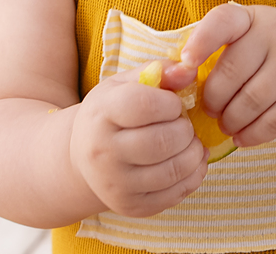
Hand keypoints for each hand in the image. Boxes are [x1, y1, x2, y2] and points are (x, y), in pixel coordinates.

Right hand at [70, 65, 207, 216]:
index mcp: (101, 114)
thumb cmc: (110, 114)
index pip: (145, 106)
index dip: (171, 103)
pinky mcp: (131, 206)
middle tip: (184, 125)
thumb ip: (160, 72)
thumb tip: (190, 70)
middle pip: (163, 141)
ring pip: (174, 170)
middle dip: (185, 130)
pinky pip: (176, 194)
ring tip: (190, 142)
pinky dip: (194, 175)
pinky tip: (189, 161)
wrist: (81, 158)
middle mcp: (103, 153)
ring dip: (194, 153)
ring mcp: (116, 185)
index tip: (173, 104)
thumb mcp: (125, 85)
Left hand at [178, 4, 275, 147]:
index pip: (223, 21)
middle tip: (209, 110)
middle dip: (212, 100)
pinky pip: (271, 124)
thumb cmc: (274, 49)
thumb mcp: (251, 34)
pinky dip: (250, 135)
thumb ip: (217, 48)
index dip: (201, 42)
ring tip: (225, 123)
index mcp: (253, 19)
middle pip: (230, 75)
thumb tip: (175, 78)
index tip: (185, 63)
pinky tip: (242, 135)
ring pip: (249, 103)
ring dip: (230, 120)